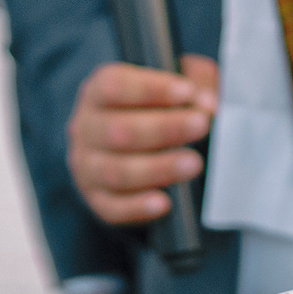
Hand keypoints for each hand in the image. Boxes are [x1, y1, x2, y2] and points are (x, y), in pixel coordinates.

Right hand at [66, 54, 218, 224]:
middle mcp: (85, 129)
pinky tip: (164, 203)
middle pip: (119, 130)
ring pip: (117, 171)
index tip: (187, 91)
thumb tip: (207, 104)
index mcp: (97, 93)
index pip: (114, 86)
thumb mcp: (170, 85)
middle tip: (201, 125)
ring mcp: (87, 167)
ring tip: (194, 163)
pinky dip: (138, 207)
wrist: (128, 148)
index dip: (152, 89)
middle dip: (164, 128)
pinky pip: (113, 207)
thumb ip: (190, 85)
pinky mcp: (97, 199)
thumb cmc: (152, 109)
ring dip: (158, 168)